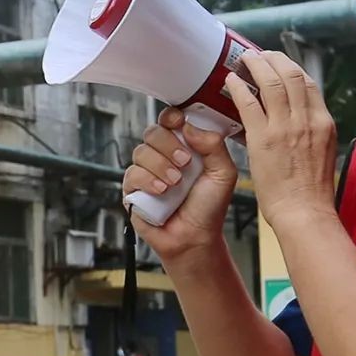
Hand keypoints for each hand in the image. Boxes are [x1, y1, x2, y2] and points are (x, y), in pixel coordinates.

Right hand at [122, 108, 237, 262]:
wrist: (195, 238)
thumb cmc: (209, 208)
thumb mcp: (223, 173)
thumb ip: (213, 144)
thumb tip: (189, 125)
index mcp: (185, 146)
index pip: (171, 120)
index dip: (172, 118)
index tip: (180, 124)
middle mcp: (164, 155)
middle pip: (153, 131)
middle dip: (169, 145)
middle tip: (184, 163)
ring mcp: (147, 171)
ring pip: (141, 151)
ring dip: (160, 165)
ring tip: (175, 184)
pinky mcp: (133, 189)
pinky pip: (131, 174)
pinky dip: (147, 181)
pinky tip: (161, 192)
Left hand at [223, 51, 337, 234]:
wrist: (304, 212)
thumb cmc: (311, 191)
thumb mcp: (322, 152)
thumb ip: (312, 131)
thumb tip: (299, 119)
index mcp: (323, 122)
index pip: (308, 83)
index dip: (291, 67)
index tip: (278, 63)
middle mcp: (306, 119)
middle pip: (290, 74)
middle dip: (273, 59)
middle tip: (259, 55)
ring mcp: (285, 127)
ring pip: (270, 81)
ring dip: (255, 65)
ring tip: (243, 60)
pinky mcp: (263, 138)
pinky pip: (248, 103)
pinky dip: (239, 87)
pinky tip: (230, 81)